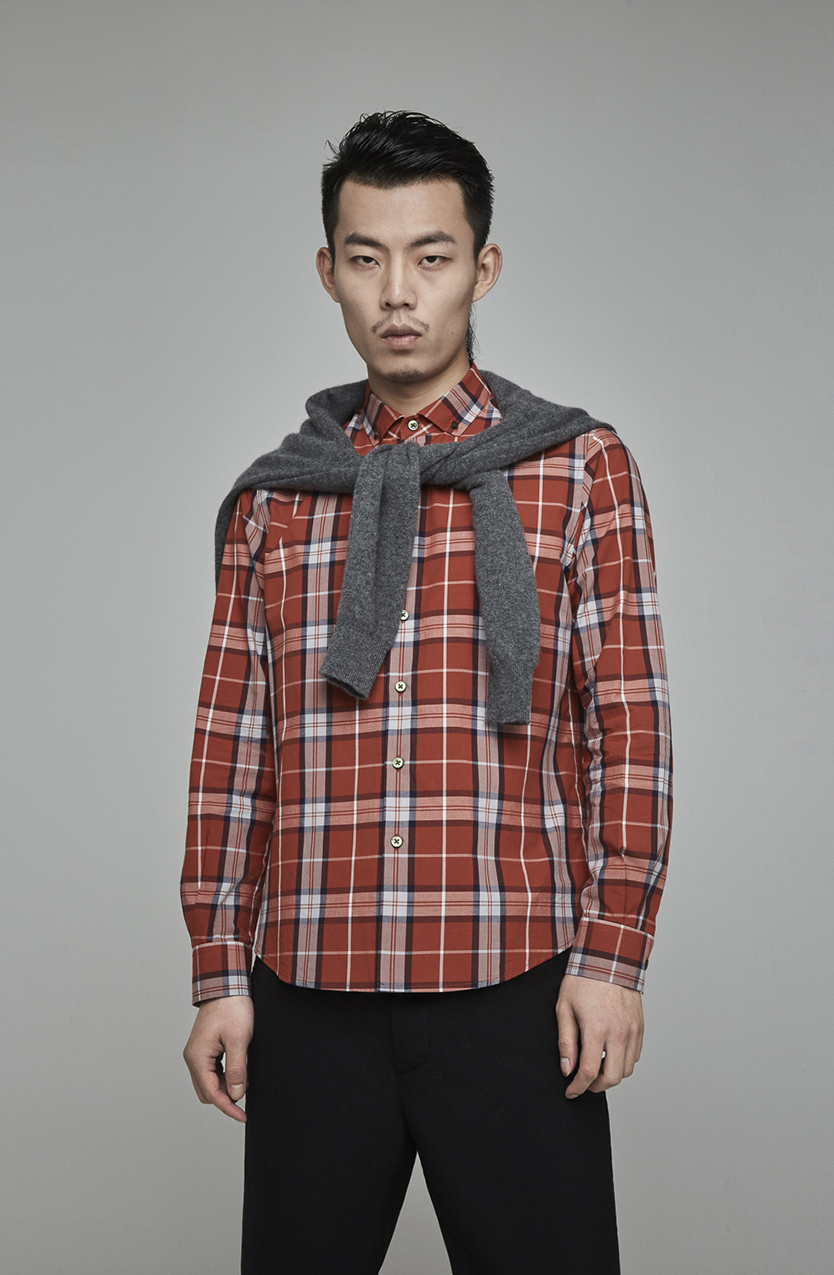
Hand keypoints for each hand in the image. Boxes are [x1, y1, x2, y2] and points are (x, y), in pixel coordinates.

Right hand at [183, 995, 253, 1122]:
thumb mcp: (239, 1039)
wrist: (227, 984)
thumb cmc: (232, 1007)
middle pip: (207, 1092)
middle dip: (225, 1097)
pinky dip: (224, 1076)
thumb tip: (236, 1094)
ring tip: (245, 1080)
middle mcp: (193, 1057)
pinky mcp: (204, 1047)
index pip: (211, 1093)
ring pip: (209, 1082)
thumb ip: (237, 1069)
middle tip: (246, 1095)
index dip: (228, 1107)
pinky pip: (212, 1071)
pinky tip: (239, 1071)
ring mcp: (197, 1052)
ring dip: (225, 1086)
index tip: (243, 1116)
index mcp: (197, 1057)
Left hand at [555, 974, 643, 1098]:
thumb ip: (566, 1042)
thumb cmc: (583, 979)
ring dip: (611, 1076)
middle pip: (612, 1078)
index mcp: (596, 1029)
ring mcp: (632, 1030)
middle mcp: (619, 1033)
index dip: (578, 1087)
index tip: (570, 1092)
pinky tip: (609, 1054)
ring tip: (595, 1067)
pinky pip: (635, 1055)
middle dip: (595, 1087)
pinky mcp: (640, 1026)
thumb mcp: (564, 1008)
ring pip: (627, 1070)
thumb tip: (567, 1069)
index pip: (589, 1072)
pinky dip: (623, 1062)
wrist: (609, 957)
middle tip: (583, 1082)